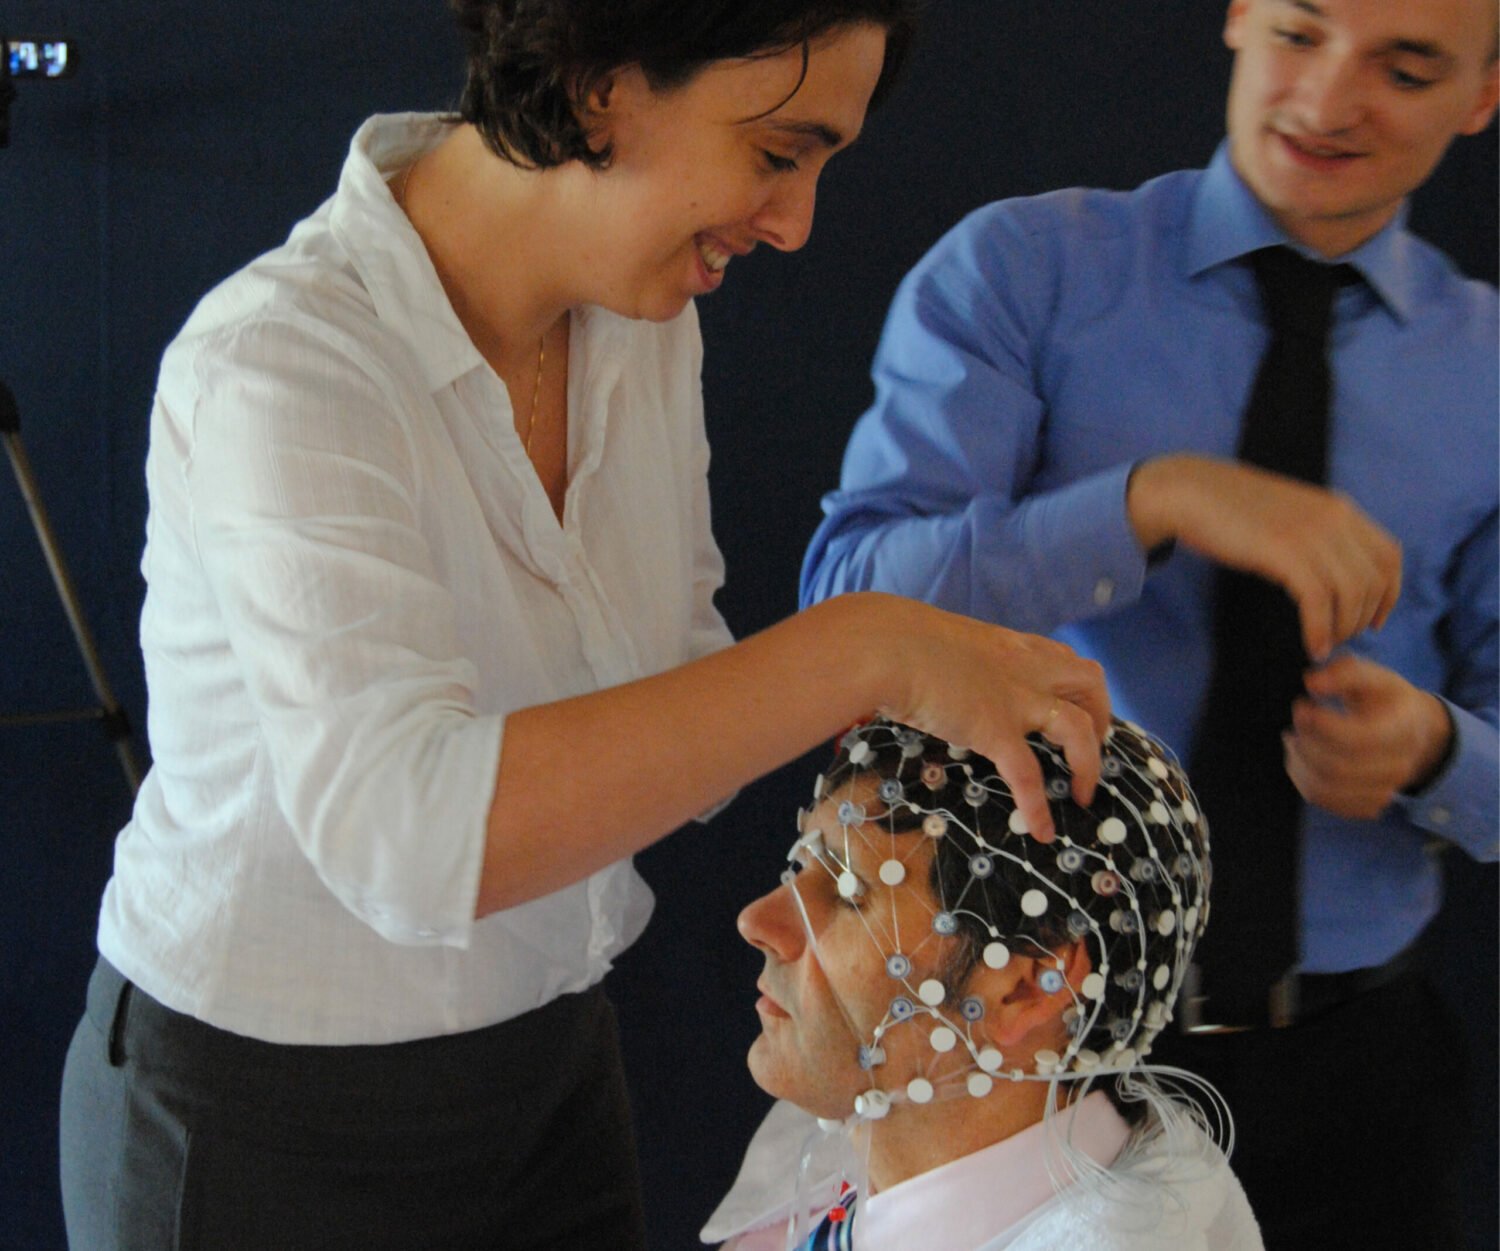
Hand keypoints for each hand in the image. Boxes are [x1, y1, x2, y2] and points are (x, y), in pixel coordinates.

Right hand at [873, 596, 1110, 841]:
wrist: (885, 647)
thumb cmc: (896, 640)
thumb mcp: (942, 641)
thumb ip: (956, 660)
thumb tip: (937, 676)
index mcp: (1011, 645)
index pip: (1063, 659)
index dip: (1077, 686)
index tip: (1074, 707)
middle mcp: (1025, 669)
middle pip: (1090, 683)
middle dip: (1101, 716)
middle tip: (1090, 748)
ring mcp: (1015, 700)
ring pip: (1079, 729)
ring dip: (1089, 764)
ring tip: (1081, 794)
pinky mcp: (995, 730)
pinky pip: (1027, 775)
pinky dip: (1038, 806)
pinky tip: (1042, 831)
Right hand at [1127, 455, 1401, 660]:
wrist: (1190, 492)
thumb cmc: (1231, 509)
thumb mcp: (1290, 515)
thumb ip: (1317, 535)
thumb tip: (1333, 571)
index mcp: (1339, 508)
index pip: (1389, 555)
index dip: (1389, 594)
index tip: (1373, 619)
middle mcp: (1334, 518)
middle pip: (1375, 579)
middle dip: (1363, 618)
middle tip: (1339, 638)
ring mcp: (1310, 533)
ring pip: (1352, 593)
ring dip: (1342, 628)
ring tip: (1323, 644)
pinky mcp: (1284, 550)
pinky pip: (1319, 600)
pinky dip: (1319, 630)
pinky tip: (1311, 645)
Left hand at [1282, 654, 1452, 819]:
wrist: (1411, 732)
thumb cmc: (1385, 700)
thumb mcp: (1374, 677)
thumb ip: (1345, 673)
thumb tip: (1312, 682)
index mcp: (1402, 731)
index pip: (1359, 740)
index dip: (1321, 725)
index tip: (1302, 705)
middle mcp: (1398, 766)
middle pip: (1337, 769)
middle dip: (1306, 743)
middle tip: (1298, 719)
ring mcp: (1383, 790)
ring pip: (1324, 789)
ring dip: (1298, 761)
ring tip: (1294, 737)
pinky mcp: (1364, 804)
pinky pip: (1322, 800)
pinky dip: (1302, 777)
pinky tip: (1302, 755)